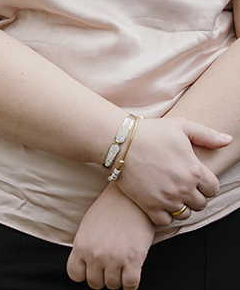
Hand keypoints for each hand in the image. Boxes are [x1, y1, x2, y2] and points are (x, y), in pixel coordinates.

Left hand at [67, 183, 155, 288]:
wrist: (129, 199)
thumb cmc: (108, 210)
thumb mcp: (87, 227)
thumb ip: (85, 246)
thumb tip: (86, 262)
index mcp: (81, 246)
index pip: (75, 275)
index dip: (84, 275)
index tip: (92, 271)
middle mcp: (95, 255)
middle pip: (95, 283)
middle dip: (102, 279)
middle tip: (109, 270)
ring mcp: (114, 259)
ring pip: (113, 286)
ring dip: (117, 281)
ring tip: (121, 269)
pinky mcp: (134, 260)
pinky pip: (130, 285)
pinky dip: (131, 284)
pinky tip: (131, 274)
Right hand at [111, 116, 229, 225]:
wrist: (118, 141)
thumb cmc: (149, 132)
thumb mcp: (181, 127)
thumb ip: (207, 134)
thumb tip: (228, 140)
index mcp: (195, 170)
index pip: (213, 189)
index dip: (206, 184)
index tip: (195, 179)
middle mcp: (184, 188)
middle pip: (200, 204)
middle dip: (194, 196)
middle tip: (182, 186)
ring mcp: (166, 198)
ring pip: (184, 214)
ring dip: (180, 206)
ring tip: (171, 195)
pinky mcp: (149, 205)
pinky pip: (165, 220)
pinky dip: (164, 214)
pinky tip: (159, 202)